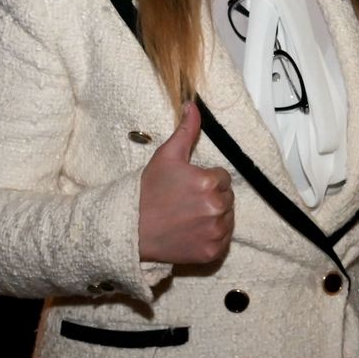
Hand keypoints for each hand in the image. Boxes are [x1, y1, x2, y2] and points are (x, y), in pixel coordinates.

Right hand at [138, 103, 233, 264]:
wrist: (131, 229)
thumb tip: (194, 105)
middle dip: (211, 197)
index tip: (188, 187)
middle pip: (227, 198)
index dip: (206, 180)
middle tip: (186, 202)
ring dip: (214, 216)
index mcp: (210, 182)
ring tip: (189, 217)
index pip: (223, 177)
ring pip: (227, 218)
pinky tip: (193, 232)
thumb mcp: (166, 156)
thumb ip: (186, 130)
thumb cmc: (148, 192)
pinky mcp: (212, 252)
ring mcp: (215, 232)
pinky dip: (213, 237)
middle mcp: (217, 208)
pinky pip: (223, 240)